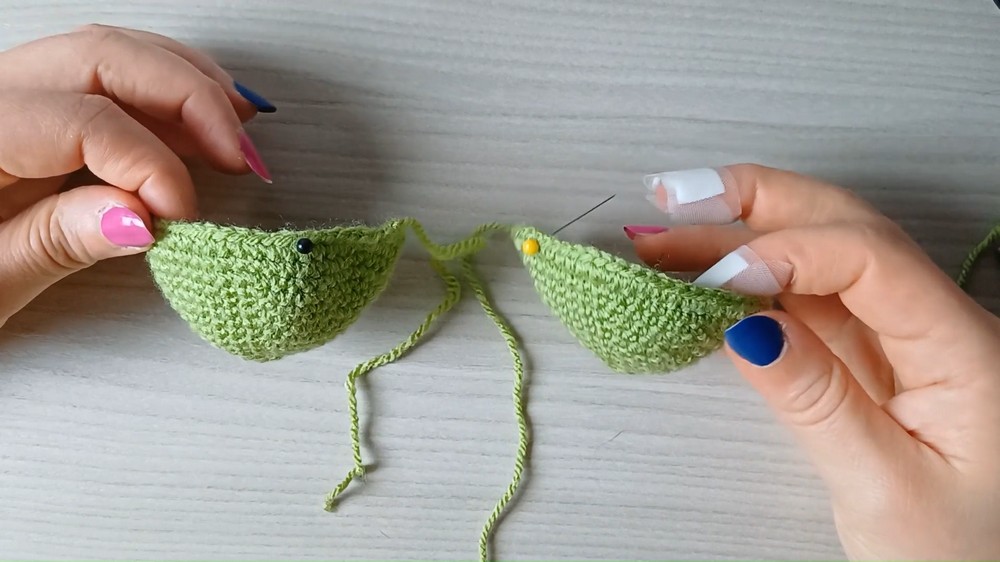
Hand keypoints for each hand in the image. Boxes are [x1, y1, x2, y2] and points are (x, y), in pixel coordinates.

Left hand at [0, 24, 274, 326]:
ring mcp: (12, 98)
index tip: (183, 216)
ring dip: (188, 87)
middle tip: (239, 154)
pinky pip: (107, 83)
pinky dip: (165, 100)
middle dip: (189, 97)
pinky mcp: (36, 115)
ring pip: (112, 54)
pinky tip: (202, 130)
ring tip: (237, 134)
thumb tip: (143, 215)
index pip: (82, 118)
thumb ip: (60, 239)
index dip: (147, 163)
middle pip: (103, 57)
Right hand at [629, 164, 999, 559]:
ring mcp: (895, 335)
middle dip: (755, 204)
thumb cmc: (959, 553)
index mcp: (962, 348)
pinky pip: (802, 300)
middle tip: (676, 198)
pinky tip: (702, 278)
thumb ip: (817, 402)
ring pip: (815, 255)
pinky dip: (747, 284)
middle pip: (844, 226)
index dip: (789, 250)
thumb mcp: (885, 490)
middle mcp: (932, 322)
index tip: (718, 277)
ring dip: (737, 238)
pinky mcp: (864, 354)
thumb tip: (746, 329)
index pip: (871, 257)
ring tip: (666, 235)